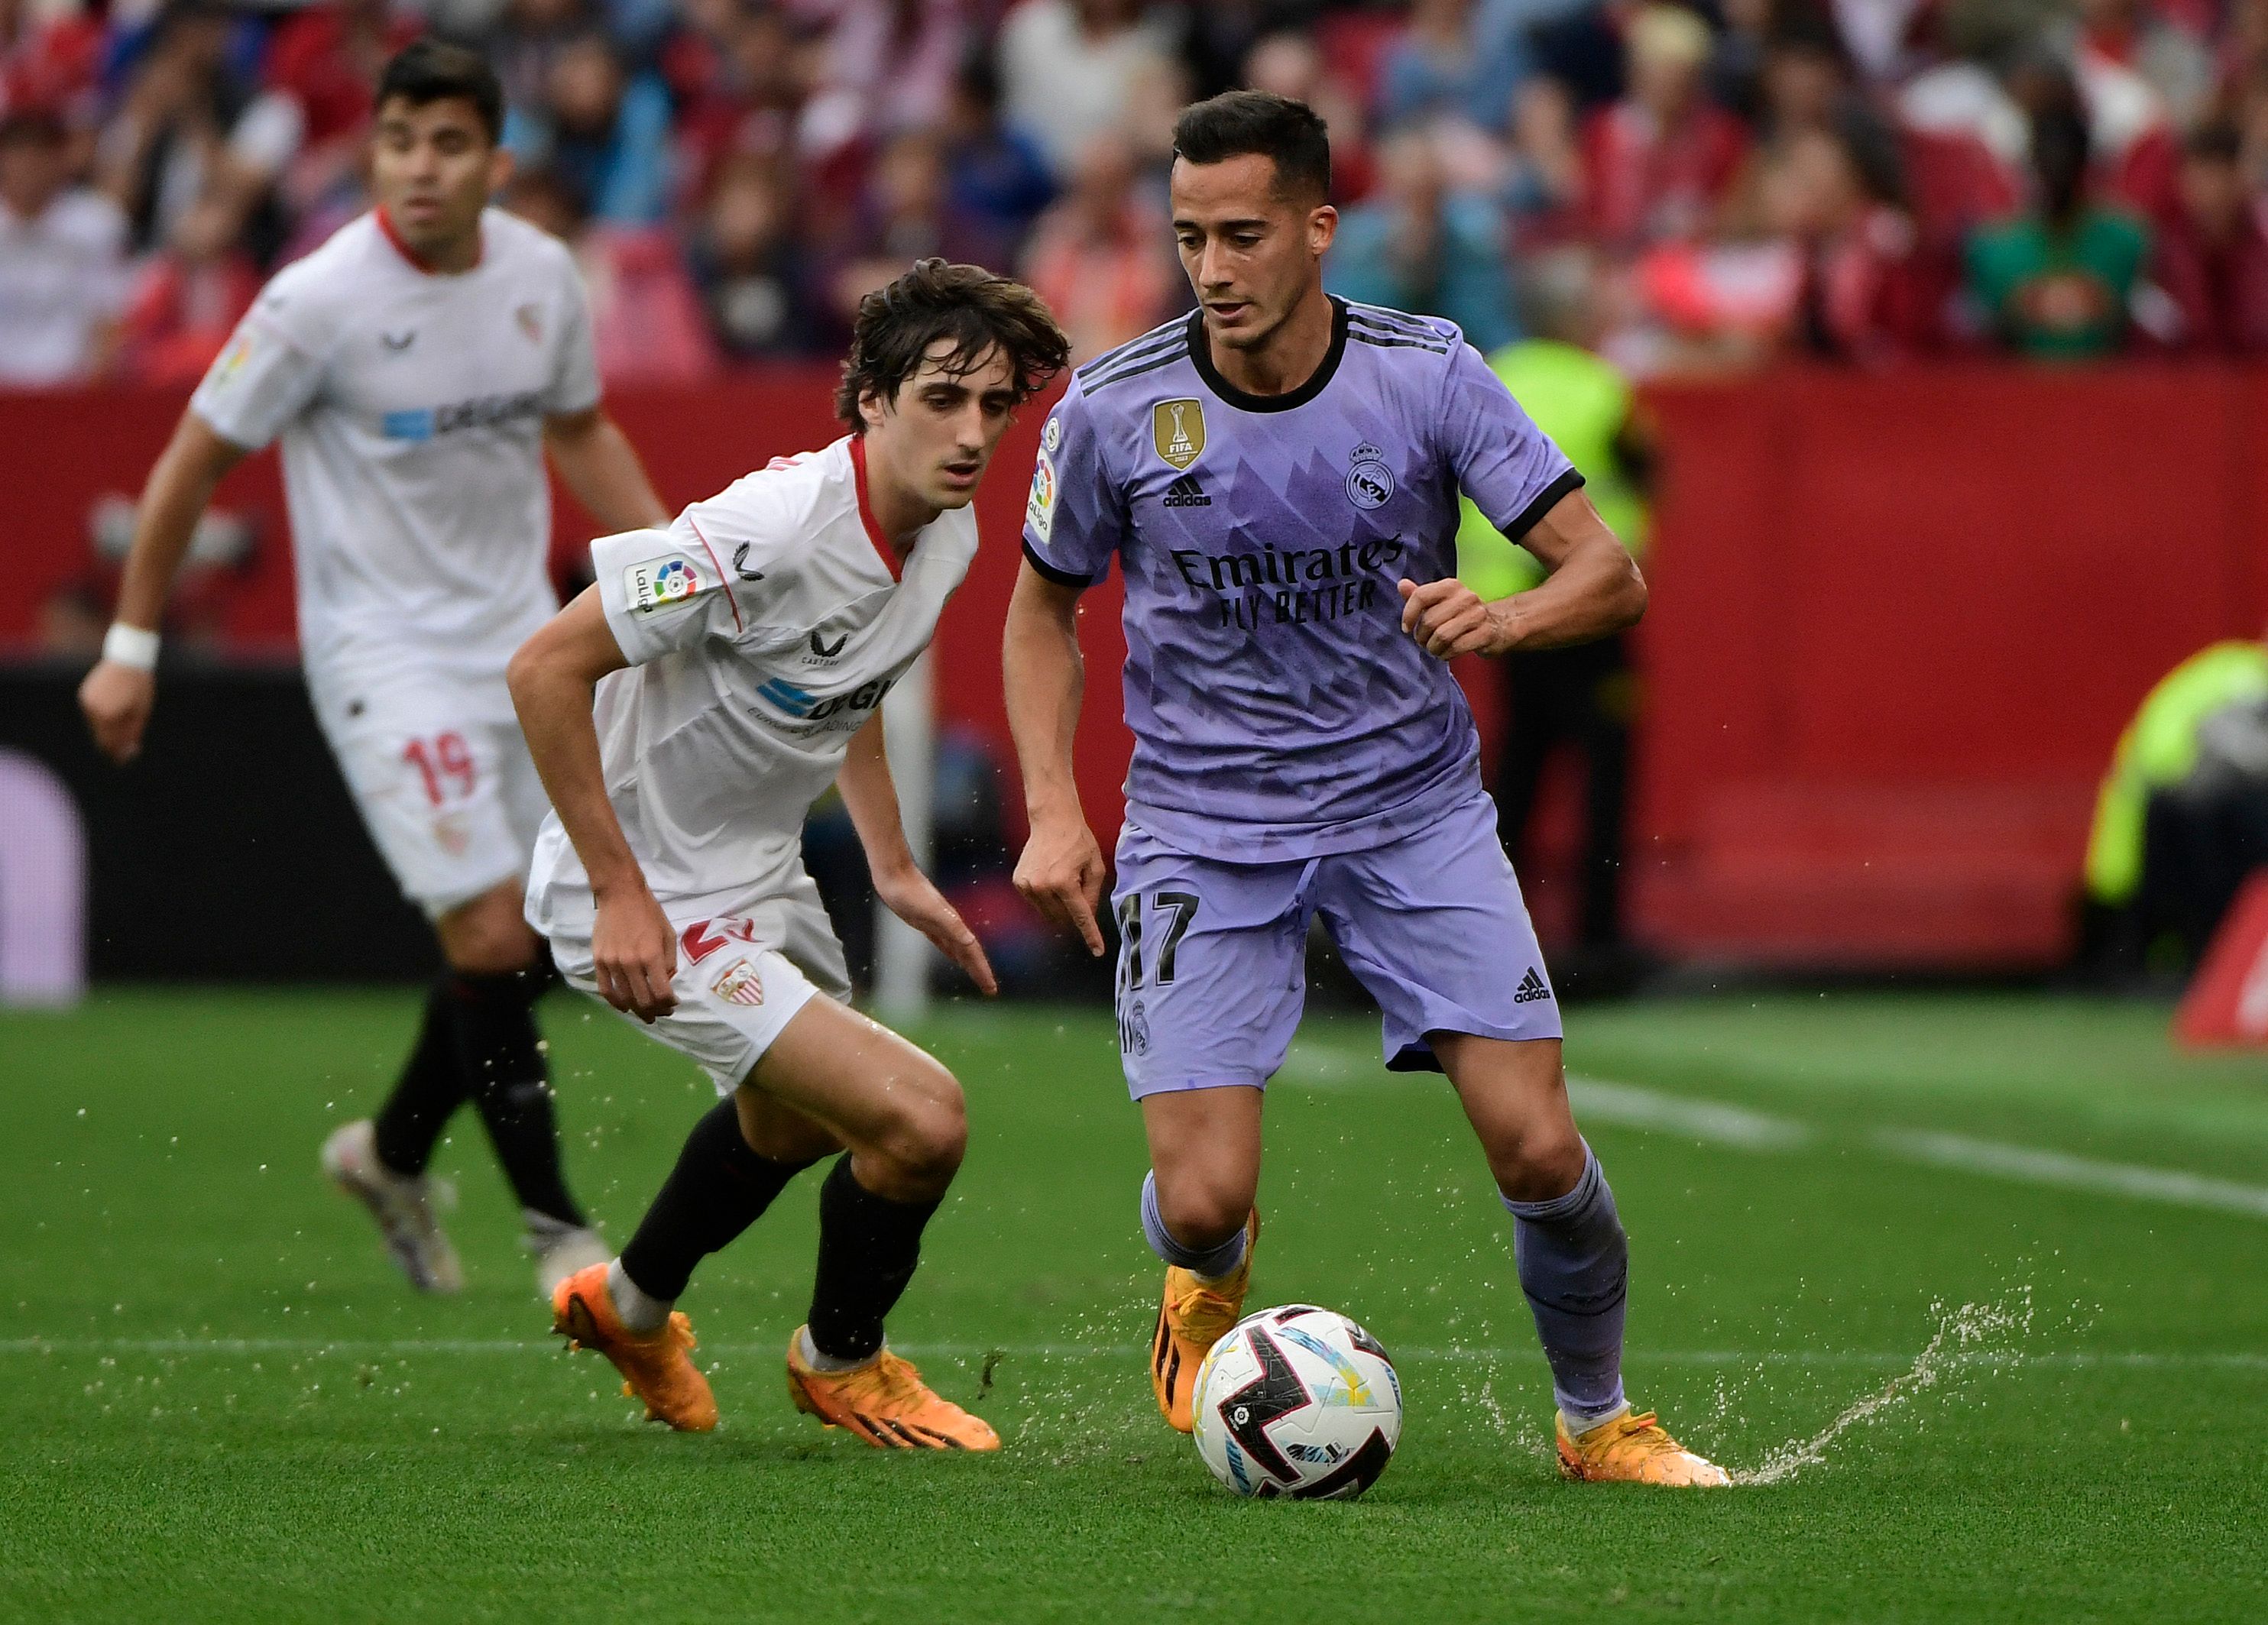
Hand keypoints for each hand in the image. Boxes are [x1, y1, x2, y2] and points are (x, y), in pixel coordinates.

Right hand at [80, 659, 156, 763]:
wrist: (127, 658)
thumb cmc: (139, 686)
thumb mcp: (142, 712)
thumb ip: (132, 733)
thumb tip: (127, 752)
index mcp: (108, 716)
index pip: (109, 744)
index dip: (118, 754)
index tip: (126, 759)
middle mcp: (93, 711)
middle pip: (100, 737)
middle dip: (113, 744)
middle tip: (127, 749)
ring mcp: (86, 702)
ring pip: (96, 726)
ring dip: (108, 730)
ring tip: (124, 727)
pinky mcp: (84, 695)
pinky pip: (93, 714)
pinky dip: (102, 718)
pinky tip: (115, 713)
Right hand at [592, 880, 677, 1021]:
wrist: (620, 895)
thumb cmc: (649, 912)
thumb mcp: (668, 934)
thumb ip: (669, 961)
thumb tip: (667, 982)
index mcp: (651, 955)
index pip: (662, 992)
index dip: (669, 1004)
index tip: (673, 1004)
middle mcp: (631, 963)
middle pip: (644, 1000)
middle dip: (655, 1011)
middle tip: (661, 1013)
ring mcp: (612, 963)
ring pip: (625, 998)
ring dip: (637, 1010)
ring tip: (646, 1015)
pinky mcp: (598, 961)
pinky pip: (605, 989)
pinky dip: (615, 1002)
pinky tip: (624, 1007)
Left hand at [874, 862, 998, 995]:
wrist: (894, 874)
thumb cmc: (910, 892)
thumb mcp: (931, 911)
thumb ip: (950, 924)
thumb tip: (970, 940)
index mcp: (953, 925)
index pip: (973, 953)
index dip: (982, 971)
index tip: (991, 989)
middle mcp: (949, 926)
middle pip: (969, 954)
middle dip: (980, 971)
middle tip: (990, 990)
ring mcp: (938, 924)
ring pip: (958, 949)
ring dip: (968, 963)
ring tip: (977, 975)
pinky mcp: (925, 923)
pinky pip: (943, 943)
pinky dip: (951, 952)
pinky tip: (953, 956)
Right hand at [1013, 811, 1107, 956]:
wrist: (1052, 821)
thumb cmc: (1077, 841)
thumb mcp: (1095, 867)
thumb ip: (1093, 895)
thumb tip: (1087, 915)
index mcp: (1065, 883)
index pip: (1080, 917)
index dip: (1091, 935)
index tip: (1097, 951)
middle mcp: (1043, 887)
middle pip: (1063, 918)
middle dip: (1073, 911)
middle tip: (1077, 887)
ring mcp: (1028, 885)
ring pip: (1048, 913)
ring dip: (1058, 904)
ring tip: (1062, 878)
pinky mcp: (1019, 882)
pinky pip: (1036, 902)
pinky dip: (1045, 897)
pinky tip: (1049, 877)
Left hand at [1397, 577, 1506, 658]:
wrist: (1500, 624)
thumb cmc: (1463, 614)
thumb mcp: (1442, 601)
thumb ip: (1421, 596)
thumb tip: (1401, 585)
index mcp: (1451, 586)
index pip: (1421, 596)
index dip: (1408, 614)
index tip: (1406, 628)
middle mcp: (1465, 597)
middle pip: (1429, 620)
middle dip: (1422, 638)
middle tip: (1425, 642)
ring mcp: (1477, 615)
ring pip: (1441, 636)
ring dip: (1433, 648)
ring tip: (1435, 649)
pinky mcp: (1486, 633)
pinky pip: (1456, 647)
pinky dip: (1446, 655)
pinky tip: (1446, 654)